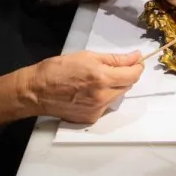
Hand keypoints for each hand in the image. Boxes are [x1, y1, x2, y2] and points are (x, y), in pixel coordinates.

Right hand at [14, 51, 144, 124]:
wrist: (37, 91)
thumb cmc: (58, 69)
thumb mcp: (87, 56)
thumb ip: (114, 59)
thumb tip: (135, 57)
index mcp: (102, 78)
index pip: (133, 75)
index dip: (137, 67)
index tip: (136, 61)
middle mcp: (103, 96)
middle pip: (127, 86)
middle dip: (124, 76)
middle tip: (111, 69)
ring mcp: (97, 110)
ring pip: (117, 96)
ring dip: (113, 87)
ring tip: (94, 80)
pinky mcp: (91, 118)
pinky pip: (105, 106)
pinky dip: (103, 98)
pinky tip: (88, 92)